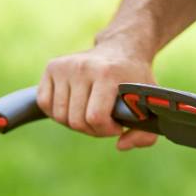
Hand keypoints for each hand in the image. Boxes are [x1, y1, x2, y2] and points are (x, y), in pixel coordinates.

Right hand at [36, 40, 158, 149]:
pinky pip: (45, 103)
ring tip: (90, 113)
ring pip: (60, 116)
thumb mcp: (150, 106)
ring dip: (75, 123)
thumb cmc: (134, 83)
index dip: (106, 130)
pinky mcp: (52, 67)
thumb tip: (120, 145)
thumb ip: (145, 135)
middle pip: (76, 121)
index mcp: (107, 74)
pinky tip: (74, 107)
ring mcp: (65, 66)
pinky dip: (58, 113)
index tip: (117, 126)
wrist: (121, 50)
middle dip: (92, 130)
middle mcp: (82, 67)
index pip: (95, 118)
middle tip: (104, 121)